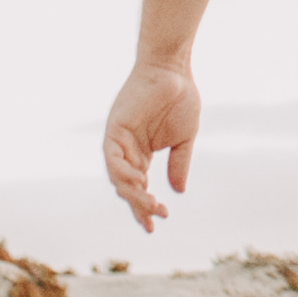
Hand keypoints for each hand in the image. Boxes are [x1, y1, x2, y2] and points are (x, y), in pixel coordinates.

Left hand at [100, 61, 200, 233]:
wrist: (174, 71)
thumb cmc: (180, 99)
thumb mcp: (184, 139)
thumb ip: (179, 164)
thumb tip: (178, 191)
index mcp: (142, 154)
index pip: (138, 188)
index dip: (145, 208)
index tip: (156, 225)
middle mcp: (127, 150)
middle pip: (126, 187)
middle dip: (139, 206)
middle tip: (155, 218)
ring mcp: (119, 141)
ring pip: (118, 177)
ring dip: (133, 193)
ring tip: (150, 203)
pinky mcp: (114, 129)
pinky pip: (113, 158)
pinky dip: (122, 172)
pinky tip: (138, 182)